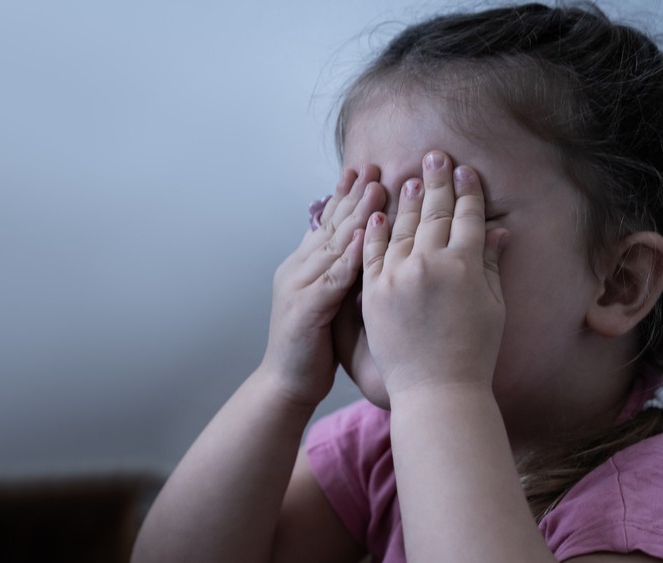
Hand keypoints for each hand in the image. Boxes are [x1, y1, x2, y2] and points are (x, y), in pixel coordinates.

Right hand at [259, 166, 385, 406]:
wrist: (285, 385)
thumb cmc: (312, 348)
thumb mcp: (327, 303)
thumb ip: (339, 275)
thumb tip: (366, 249)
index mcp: (303, 267)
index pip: (326, 224)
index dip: (344, 196)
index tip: (363, 171)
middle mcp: (298, 270)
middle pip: (330, 225)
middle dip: (353, 194)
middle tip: (374, 166)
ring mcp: (299, 287)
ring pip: (334, 244)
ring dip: (356, 215)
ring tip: (377, 188)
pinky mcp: (306, 308)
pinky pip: (334, 276)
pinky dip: (352, 255)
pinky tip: (369, 236)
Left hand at [360, 151, 507, 397]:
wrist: (436, 389)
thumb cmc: (473, 353)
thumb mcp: (493, 307)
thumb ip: (490, 265)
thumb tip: (497, 231)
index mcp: (466, 266)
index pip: (468, 217)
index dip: (468, 192)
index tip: (465, 171)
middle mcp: (431, 264)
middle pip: (435, 213)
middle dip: (437, 181)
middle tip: (435, 155)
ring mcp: (398, 276)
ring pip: (402, 227)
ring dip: (406, 199)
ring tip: (409, 177)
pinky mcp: (373, 292)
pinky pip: (373, 253)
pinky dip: (375, 231)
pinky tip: (378, 212)